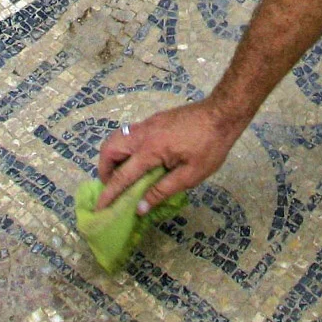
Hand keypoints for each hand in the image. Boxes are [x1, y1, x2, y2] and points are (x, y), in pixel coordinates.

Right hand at [95, 101, 243, 211]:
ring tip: (123, 174)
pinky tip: (139, 159)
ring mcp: (147, 124)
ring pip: (117, 138)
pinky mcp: (154, 120)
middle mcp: (143, 134)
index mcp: (150, 150)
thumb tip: (140, 208)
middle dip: (104, 170)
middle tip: (113, 186)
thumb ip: (162, 191)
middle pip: (109, 149)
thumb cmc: (210, 146)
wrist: (222, 113)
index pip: (122, 176)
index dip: (109, 194)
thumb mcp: (190, 175)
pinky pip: (130, 133)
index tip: (99, 208)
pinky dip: (124, 147)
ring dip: (112, 156)